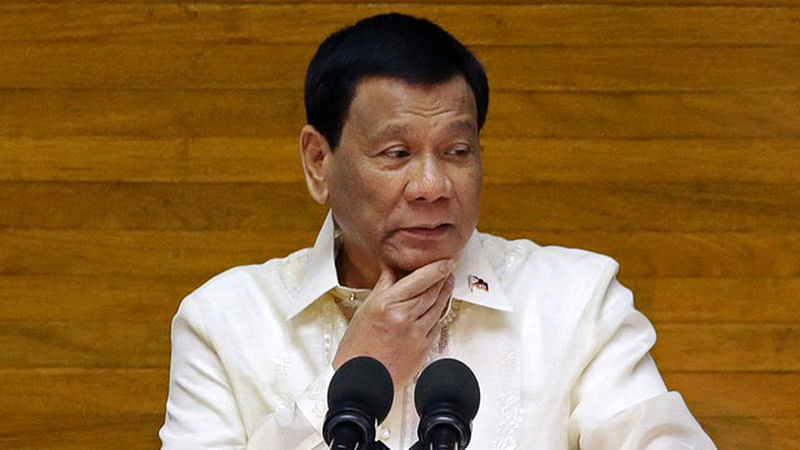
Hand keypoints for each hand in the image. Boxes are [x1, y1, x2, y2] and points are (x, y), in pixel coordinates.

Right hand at [332, 259, 455, 388]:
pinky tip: (440, 306)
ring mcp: (416, 333)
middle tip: (449, 268)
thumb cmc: (357, 347)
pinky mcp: (423, 348)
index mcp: (387, 304)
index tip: (444, 261)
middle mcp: (403, 317)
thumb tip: (391, 269)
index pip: (419, 279)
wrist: (361, 380)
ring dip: (445, 293)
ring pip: (438, 307)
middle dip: (443, 278)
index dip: (436, 268)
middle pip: (432, 291)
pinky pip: (436, 325)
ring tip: (448, 283)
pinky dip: (439, 313)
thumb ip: (383, 287)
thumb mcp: (365, 310)